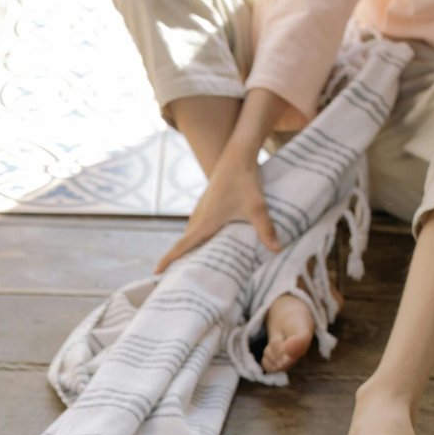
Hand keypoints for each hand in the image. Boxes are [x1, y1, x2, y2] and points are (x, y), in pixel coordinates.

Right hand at [155, 153, 281, 273]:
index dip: (168, 260)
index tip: (155, 273)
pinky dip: (195, 236)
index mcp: (205, 222)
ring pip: (190, 233)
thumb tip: (278, 249)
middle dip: (177, 259)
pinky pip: (196, 225)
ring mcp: (201, 209)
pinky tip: (205, 240)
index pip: (181, 246)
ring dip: (187, 247)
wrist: (237, 155)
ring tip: (188, 264)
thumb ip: (266, 230)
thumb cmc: (245, 181)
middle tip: (174, 278)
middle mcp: (198, 217)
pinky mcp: (207, 203)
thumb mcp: (257, 208)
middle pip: (184, 243)